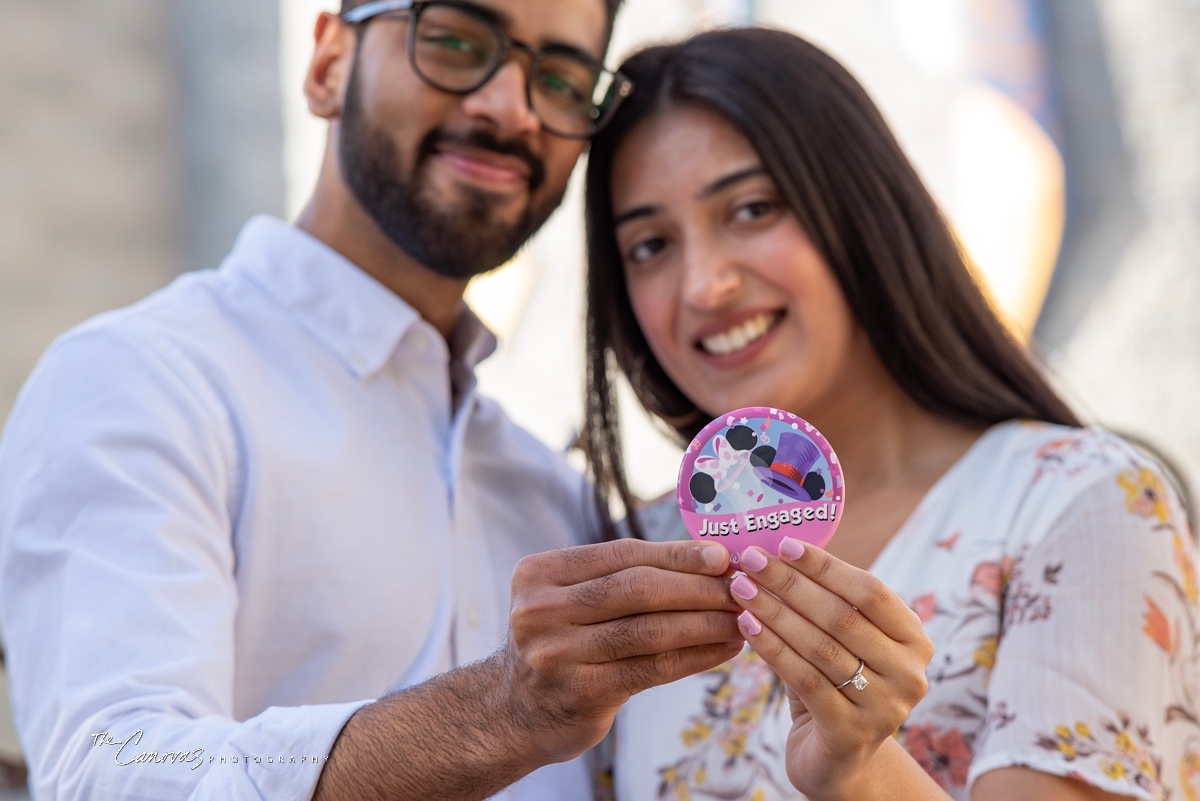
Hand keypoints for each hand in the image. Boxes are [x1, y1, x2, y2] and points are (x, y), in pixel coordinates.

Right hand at [504, 539, 744, 763]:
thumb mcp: (569, 599)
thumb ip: (620, 578)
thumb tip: (710, 559)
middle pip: (638, 589)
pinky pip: (652, 669)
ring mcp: (557, 654)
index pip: (622, 554)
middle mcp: (541, 610)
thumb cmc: (561, 643)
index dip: (678, 554)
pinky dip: (695, 657)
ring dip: (704, 623)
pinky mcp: (580, 694)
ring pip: (649, 630)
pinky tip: (722, 650)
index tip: (722, 556)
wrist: (513, 711)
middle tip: (740, 588)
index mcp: (540, 573)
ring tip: (741, 620)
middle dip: (698, 587)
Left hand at [730, 539, 934, 800]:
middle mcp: (909, 674)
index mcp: (914, 640)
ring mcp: (885, 707)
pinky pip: (804, 679)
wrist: (836, 759)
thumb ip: (825, 603)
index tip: (784, 544)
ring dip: (775, 612)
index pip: (871, 591)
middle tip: (751, 561)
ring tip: (741, 589)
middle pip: (843, 616)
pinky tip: (746, 626)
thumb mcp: (841, 642)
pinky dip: (772, 648)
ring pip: (820, 646)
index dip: (826, 566)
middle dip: (791, 584)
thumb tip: (778, 552)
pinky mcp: (851, 732)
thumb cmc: (835, 684)